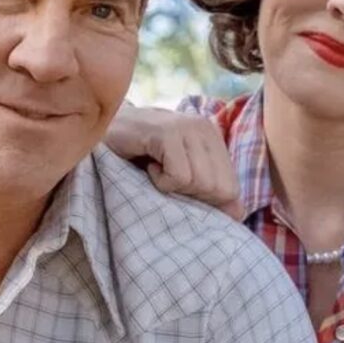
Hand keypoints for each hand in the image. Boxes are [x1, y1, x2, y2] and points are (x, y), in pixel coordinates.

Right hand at [106, 104, 241, 218]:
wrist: (104, 131)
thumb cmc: (141, 156)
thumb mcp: (181, 171)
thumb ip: (210, 190)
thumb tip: (239, 214)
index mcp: (213, 137)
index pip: (231, 187)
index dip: (207, 200)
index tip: (180, 187)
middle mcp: (204, 128)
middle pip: (216, 188)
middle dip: (190, 194)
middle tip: (167, 178)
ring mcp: (186, 128)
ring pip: (199, 182)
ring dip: (172, 187)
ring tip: (156, 169)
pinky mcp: (167, 133)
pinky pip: (179, 177)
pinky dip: (161, 181)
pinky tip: (149, 166)